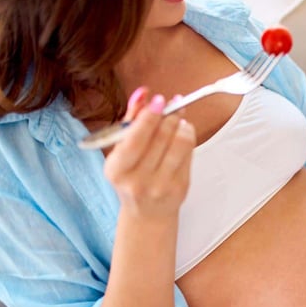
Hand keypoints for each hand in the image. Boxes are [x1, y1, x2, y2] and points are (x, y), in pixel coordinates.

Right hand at [103, 87, 196, 219]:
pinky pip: (189, 154)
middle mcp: (137, 181)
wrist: (147, 213)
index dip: (149, 117)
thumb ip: (130, 121)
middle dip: (169, 116)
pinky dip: (188, 137)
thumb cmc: (131, 176)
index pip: (135, 139)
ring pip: (179, 144)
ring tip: (179, 118)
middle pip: (160, 138)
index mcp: (116, 170)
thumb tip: (142, 93)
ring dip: (181, 124)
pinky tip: (184, 132)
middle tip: (173, 104)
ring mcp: (161, 186)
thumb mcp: (122, 152)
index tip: (159, 100)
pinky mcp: (181, 188)